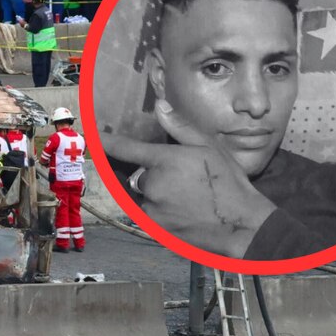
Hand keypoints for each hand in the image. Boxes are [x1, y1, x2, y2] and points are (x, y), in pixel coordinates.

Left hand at [100, 102, 275, 257]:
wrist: (242, 226)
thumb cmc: (230, 184)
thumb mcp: (210, 148)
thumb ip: (181, 127)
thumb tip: (161, 106)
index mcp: (165, 161)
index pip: (127, 148)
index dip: (107, 142)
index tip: (93, 136)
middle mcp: (154, 185)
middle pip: (141, 176)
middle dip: (156, 175)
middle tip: (186, 181)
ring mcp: (153, 209)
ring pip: (145, 196)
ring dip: (158, 194)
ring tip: (189, 198)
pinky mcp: (157, 228)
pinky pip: (150, 214)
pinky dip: (162, 211)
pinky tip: (185, 212)